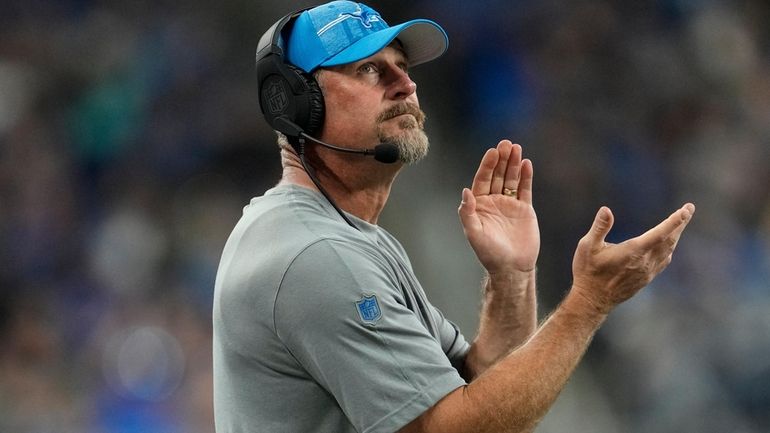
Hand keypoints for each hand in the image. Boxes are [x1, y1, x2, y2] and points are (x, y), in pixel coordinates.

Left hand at [458, 140, 538, 274]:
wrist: (511, 267)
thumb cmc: (489, 253)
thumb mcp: (474, 233)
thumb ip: (467, 212)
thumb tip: (465, 190)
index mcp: (479, 205)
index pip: (482, 180)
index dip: (487, 166)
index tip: (492, 152)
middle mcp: (493, 201)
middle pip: (498, 175)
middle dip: (501, 159)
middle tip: (506, 144)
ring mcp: (509, 204)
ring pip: (511, 179)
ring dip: (514, 163)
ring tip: (517, 148)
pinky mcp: (524, 209)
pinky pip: (525, 189)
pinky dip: (526, 176)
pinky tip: (527, 164)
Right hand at [571, 203, 694, 313]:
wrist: (593, 300)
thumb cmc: (588, 271)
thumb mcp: (587, 246)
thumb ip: (599, 227)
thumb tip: (606, 210)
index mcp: (633, 252)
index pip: (660, 233)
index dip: (674, 221)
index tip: (686, 210)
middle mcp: (644, 262)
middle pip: (669, 240)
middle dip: (680, 223)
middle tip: (689, 209)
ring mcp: (647, 272)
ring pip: (668, 250)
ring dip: (676, 235)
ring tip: (681, 223)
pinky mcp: (645, 279)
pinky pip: (663, 261)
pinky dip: (669, 249)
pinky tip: (668, 246)